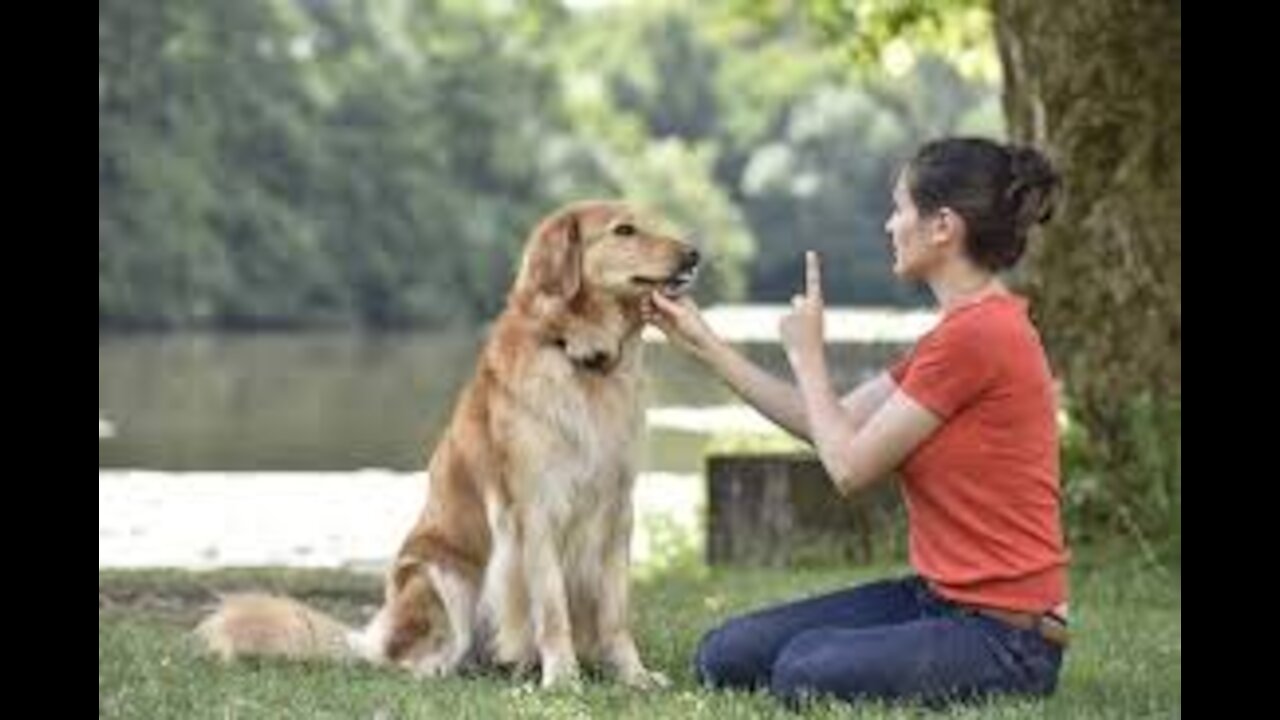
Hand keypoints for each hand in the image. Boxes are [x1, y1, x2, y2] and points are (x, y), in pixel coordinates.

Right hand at [641, 292, 718, 361]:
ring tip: (642, 311)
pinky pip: (653, 320)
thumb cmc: (695, 327)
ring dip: (647, 309)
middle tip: (642, 303)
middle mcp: (672, 306)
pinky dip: (647, 318)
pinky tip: (643, 317)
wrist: (700, 346)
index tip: (645, 292)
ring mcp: (668, 316)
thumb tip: (653, 292)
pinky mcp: (664, 326)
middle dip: (649, 301)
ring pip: (653, 309)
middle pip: (656, 300)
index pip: (664, 292)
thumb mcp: (680, 313)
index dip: (654, 292)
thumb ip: (666, 303)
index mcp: (679, 298)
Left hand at [779, 251, 824, 371]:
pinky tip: (792, 340)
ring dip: (792, 325)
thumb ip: (805, 308)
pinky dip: (785, 331)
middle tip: (804, 322)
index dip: (812, 266)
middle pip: (798, 302)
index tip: (811, 253)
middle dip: (799, 309)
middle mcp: (806, 304)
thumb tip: (796, 298)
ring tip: (800, 337)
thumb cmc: (814, 341)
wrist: (810, 359)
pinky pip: (783, 324)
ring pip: (789, 316)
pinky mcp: (782, 321)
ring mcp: (794, 312)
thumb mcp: (813, 322)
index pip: (815, 281)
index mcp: (818, 304)